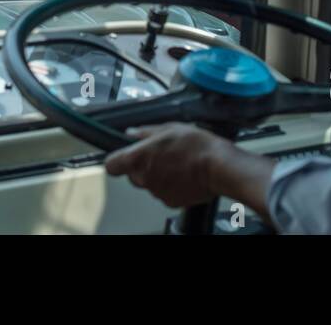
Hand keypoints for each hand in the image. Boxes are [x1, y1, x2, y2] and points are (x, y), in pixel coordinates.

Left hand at [105, 124, 224, 207]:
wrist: (218, 167)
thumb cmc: (196, 145)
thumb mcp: (168, 128)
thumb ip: (145, 132)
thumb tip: (132, 133)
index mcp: (138, 158)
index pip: (111, 165)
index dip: (117, 160)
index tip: (123, 156)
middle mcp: (144, 178)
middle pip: (132, 174)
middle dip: (142, 166)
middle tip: (160, 155)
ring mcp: (156, 192)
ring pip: (150, 183)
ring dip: (158, 175)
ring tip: (177, 163)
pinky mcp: (170, 202)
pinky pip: (164, 192)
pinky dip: (171, 185)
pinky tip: (184, 174)